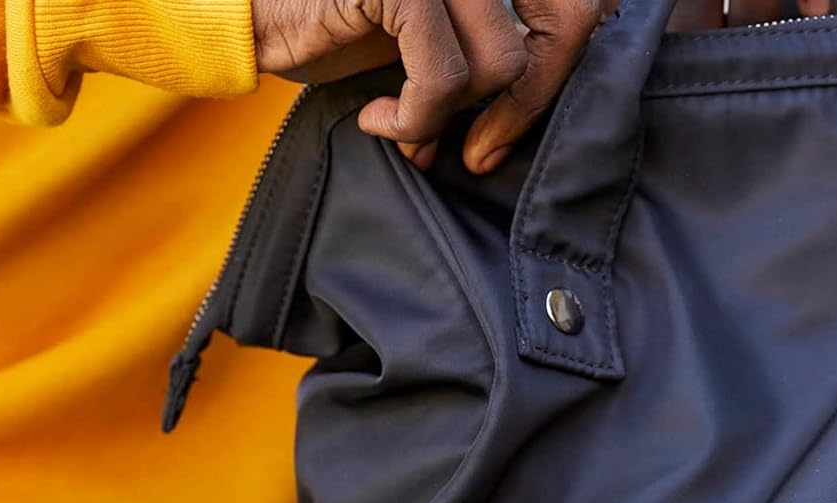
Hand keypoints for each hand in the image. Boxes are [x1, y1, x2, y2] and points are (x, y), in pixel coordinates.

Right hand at [253, 0, 600, 173]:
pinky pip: (444, 79)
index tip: (512, 123)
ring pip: (504, 63)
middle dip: (528, 105)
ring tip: (408, 126)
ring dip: (452, 118)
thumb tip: (552, 94)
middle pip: (567, 22)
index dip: (561, 70)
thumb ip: (496, 42)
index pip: (582, 3)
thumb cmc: (341, 26)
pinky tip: (378, 120)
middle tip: (482, 152)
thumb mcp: (436, 34)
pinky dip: (414, 119)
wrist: (254, 17)